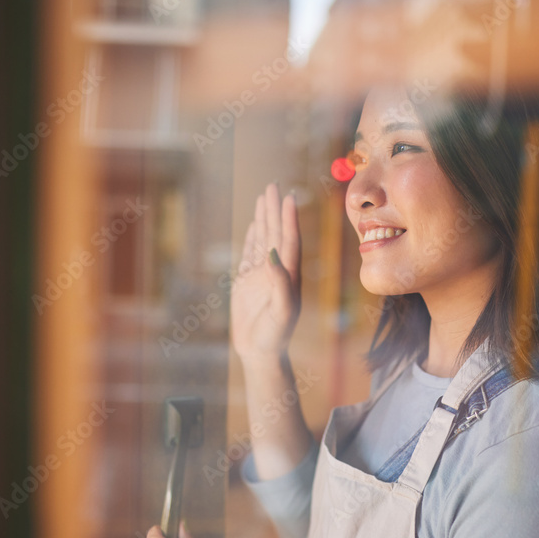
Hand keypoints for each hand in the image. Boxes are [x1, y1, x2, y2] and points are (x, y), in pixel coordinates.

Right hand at [230, 182, 301, 360]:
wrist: (261, 353)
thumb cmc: (274, 336)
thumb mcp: (281, 312)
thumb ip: (280, 284)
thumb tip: (274, 256)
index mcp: (289, 275)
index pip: (290, 241)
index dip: (289, 219)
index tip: (289, 197)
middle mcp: (278, 270)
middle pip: (276, 233)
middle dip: (274, 209)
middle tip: (273, 185)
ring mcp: (262, 274)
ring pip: (264, 238)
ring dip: (264, 217)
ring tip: (264, 195)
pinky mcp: (249, 281)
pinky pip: (251, 252)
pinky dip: (253, 235)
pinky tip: (254, 223)